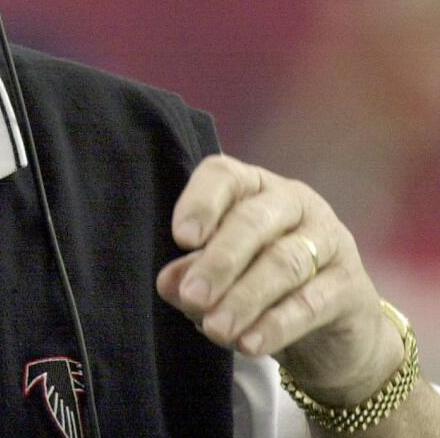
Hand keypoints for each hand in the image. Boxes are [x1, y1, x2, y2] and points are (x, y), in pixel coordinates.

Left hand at [156, 154, 403, 404]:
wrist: (331, 329)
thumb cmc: (261, 283)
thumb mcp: (221, 275)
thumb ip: (193, 272)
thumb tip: (169, 283)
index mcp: (253, 186)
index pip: (224, 176)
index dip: (201, 203)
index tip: (181, 239)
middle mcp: (294, 202)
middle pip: (253, 221)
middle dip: (219, 261)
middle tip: (192, 297)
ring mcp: (329, 239)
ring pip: (283, 262)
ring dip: (244, 298)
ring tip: (215, 329)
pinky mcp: (351, 285)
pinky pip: (311, 302)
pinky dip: (276, 324)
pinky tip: (249, 344)